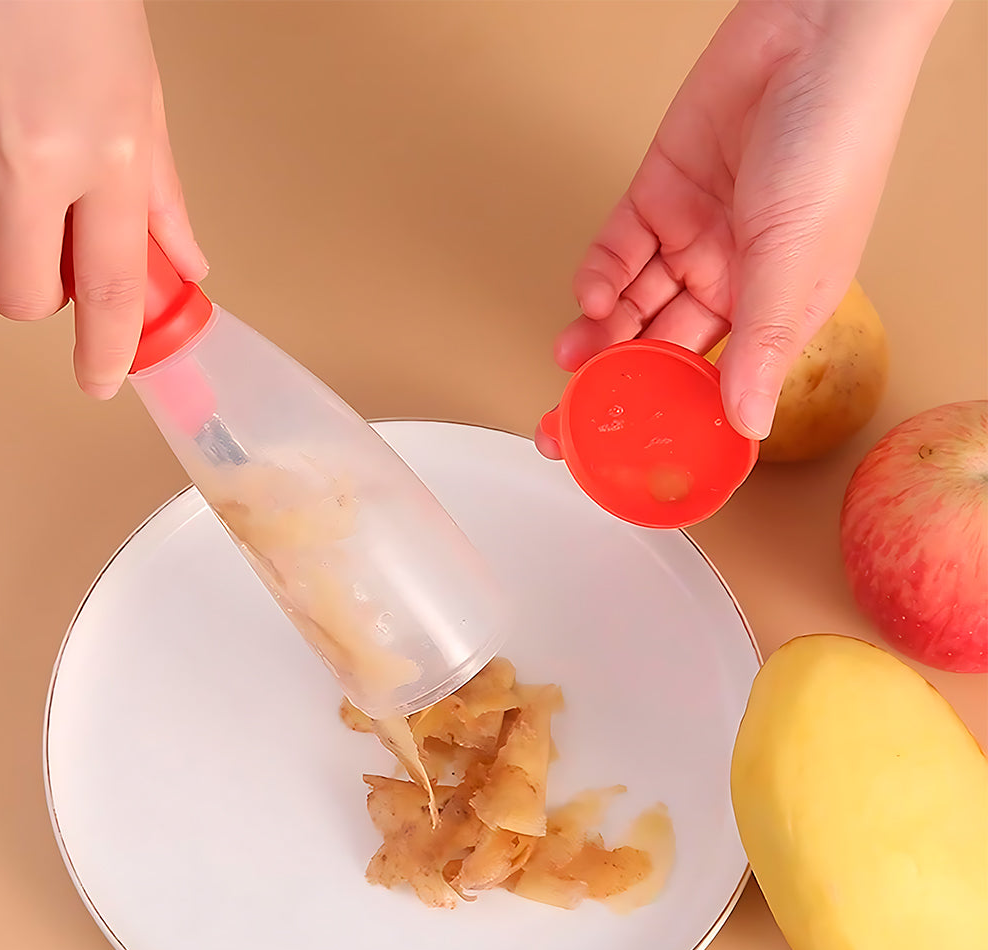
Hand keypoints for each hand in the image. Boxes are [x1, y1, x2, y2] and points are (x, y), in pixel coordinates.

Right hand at [0, 0, 207, 397]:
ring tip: (10, 223)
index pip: (110, 289)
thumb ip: (160, 193)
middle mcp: (25, 164)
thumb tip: (184, 263)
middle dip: (44, 300)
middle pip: (23, 300)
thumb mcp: (141, 97)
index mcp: (102, 156)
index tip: (101, 381)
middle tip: (58, 259)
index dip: (106, 351)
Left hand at [553, 0, 948, 439]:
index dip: (669, 416)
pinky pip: (620, 249)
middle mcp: (731, 279)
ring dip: (600, 332)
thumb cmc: (836, 142)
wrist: (816, 33)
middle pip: (661, 349)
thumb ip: (762, 345)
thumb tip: (748, 422)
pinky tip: (593, 293)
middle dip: (616, 384)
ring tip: (572, 358)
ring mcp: (693, 237)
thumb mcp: (797, 262)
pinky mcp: (660, 196)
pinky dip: (602, 273)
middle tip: (571, 421)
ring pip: (634, 303)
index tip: (628, 451)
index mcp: (774, 309)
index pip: (713, 382)